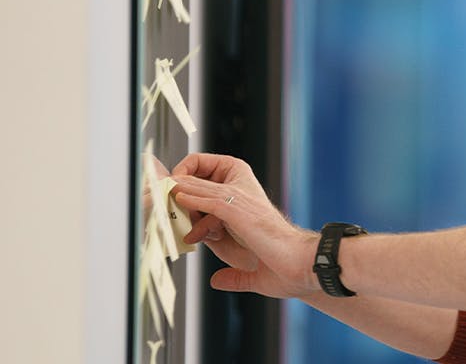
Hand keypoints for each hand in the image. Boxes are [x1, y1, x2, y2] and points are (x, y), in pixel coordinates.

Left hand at [170, 153, 320, 298]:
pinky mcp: (240, 213)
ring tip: (160, 190)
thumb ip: (234, 277)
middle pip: (207, 185)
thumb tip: (216, 281)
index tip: (178, 204)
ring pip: (205, 189)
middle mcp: (247, 202)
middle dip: (182, 187)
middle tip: (159, 191)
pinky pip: (210, 200)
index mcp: (249, 213)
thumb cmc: (288, 270)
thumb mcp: (253, 276)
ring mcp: (244, 205)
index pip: (216, 194)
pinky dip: (192, 198)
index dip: (195, 195)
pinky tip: (177, 196)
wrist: (305, 265)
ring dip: (181, 190)